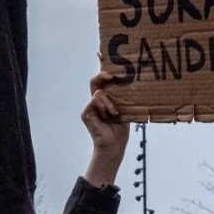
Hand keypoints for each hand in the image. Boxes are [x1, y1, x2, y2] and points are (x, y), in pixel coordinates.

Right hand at [82, 72, 130, 186]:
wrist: (114, 144)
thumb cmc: (120, 130)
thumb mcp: (124, 110)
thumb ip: (121, 98)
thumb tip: (128, 84)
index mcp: (105, 100)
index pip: (102, 83)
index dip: (104, 74)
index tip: (112, 69)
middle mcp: (96, 102)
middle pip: (95, 82)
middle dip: (102, 75)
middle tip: (110, 76)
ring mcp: (90, 107)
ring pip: (98, 92)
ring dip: (109, 102)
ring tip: (114, 113)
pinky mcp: (86, 113)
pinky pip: (95, 100)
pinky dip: (104, 106)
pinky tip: (108, 115)